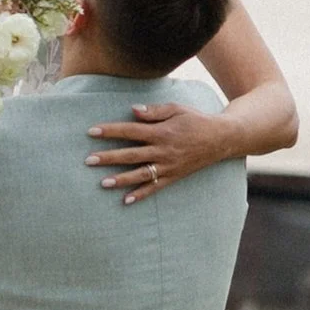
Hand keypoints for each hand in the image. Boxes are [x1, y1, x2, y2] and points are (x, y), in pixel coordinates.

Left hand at [89, 101, 229, 200]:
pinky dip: (141, 194)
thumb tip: (132, 109)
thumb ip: (154, 111)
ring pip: (141, 174)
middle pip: (131, 154)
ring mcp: (168, 166)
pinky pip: (155, 187)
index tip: (92, 131)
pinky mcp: (174, 176)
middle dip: (108, 157)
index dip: (110, 131)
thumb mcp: (177, 109)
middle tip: (88, 160)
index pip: (130, 130)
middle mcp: (163, 150)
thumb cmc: (196, 120)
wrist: (221, 138)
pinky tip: (126, 200)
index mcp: (161, 132)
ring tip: (102, 183)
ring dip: (121, 179)